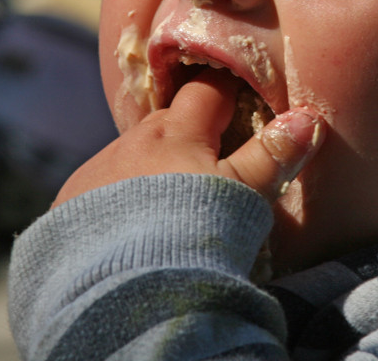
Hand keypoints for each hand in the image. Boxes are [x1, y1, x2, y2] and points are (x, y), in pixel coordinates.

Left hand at [53, 68, 325, 206]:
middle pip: (167, 121)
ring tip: (167, 198)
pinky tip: (128, 223)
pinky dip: (118, 193)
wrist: (121, 286)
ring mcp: (97, 170)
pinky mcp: (70, 201)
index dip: (225, 91)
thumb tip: (307, 120)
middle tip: (208, 156)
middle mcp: (133, 141)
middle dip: (187, 131)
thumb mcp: (243, 194)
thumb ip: (272, 156)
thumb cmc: (193, 231)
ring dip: (150, 164)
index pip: (206, 91)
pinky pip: (101, 185)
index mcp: (177, 131)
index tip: (238, 98)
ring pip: (133, 153)